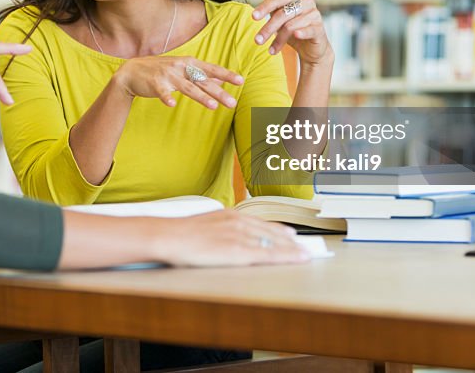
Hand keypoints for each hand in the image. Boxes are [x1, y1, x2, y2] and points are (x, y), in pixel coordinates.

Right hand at [113, 55, 243, 109]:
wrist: (132, 72)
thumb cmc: (160, 70)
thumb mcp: (182, 69)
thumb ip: (200, 74)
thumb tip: (220, 79)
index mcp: (188, 63)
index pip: (211, 70)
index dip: (226, 75)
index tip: (240, 81)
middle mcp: (180, 67)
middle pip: (203, 81)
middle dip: (219, 92)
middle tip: (232, 103)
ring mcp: (168, 75)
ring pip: (187, 87)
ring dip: (200, 96)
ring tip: (213, 106)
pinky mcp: (155, 84)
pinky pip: (162, 93)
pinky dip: (167, 98)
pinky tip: (173, 104)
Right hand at [152, 210, 308, 266]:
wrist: (169, 236)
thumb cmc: (181, 233)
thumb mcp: (205, 224)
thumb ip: (221, 229)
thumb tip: (226, 237)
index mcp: (231, 216)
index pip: (261, 223)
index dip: (279, 230)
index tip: (290, 234)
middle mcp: (239, 222)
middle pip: (272, 232)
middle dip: (290, 240)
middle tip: (304, 246)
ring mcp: (240, 236)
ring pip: (274, 243)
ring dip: (292, 249)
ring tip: (306, 254)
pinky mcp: (239, 251)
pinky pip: (268, 254)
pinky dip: (286, 257)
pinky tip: (297, 259)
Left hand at [251, 0, 332, 67]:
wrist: (311, 47)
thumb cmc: (293, 27)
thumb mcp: (279, 12)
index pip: (277, 0)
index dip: (264, 7)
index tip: (252, 17)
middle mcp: (307, 2)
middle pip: (283, 14)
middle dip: (268, 28)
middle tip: (257, 41)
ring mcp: (315, 15)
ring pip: (291, 25)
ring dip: (279, 39)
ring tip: (270, 50)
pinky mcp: (320, 29)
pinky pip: (309, 30)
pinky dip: (301, 33)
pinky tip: (294, 38)